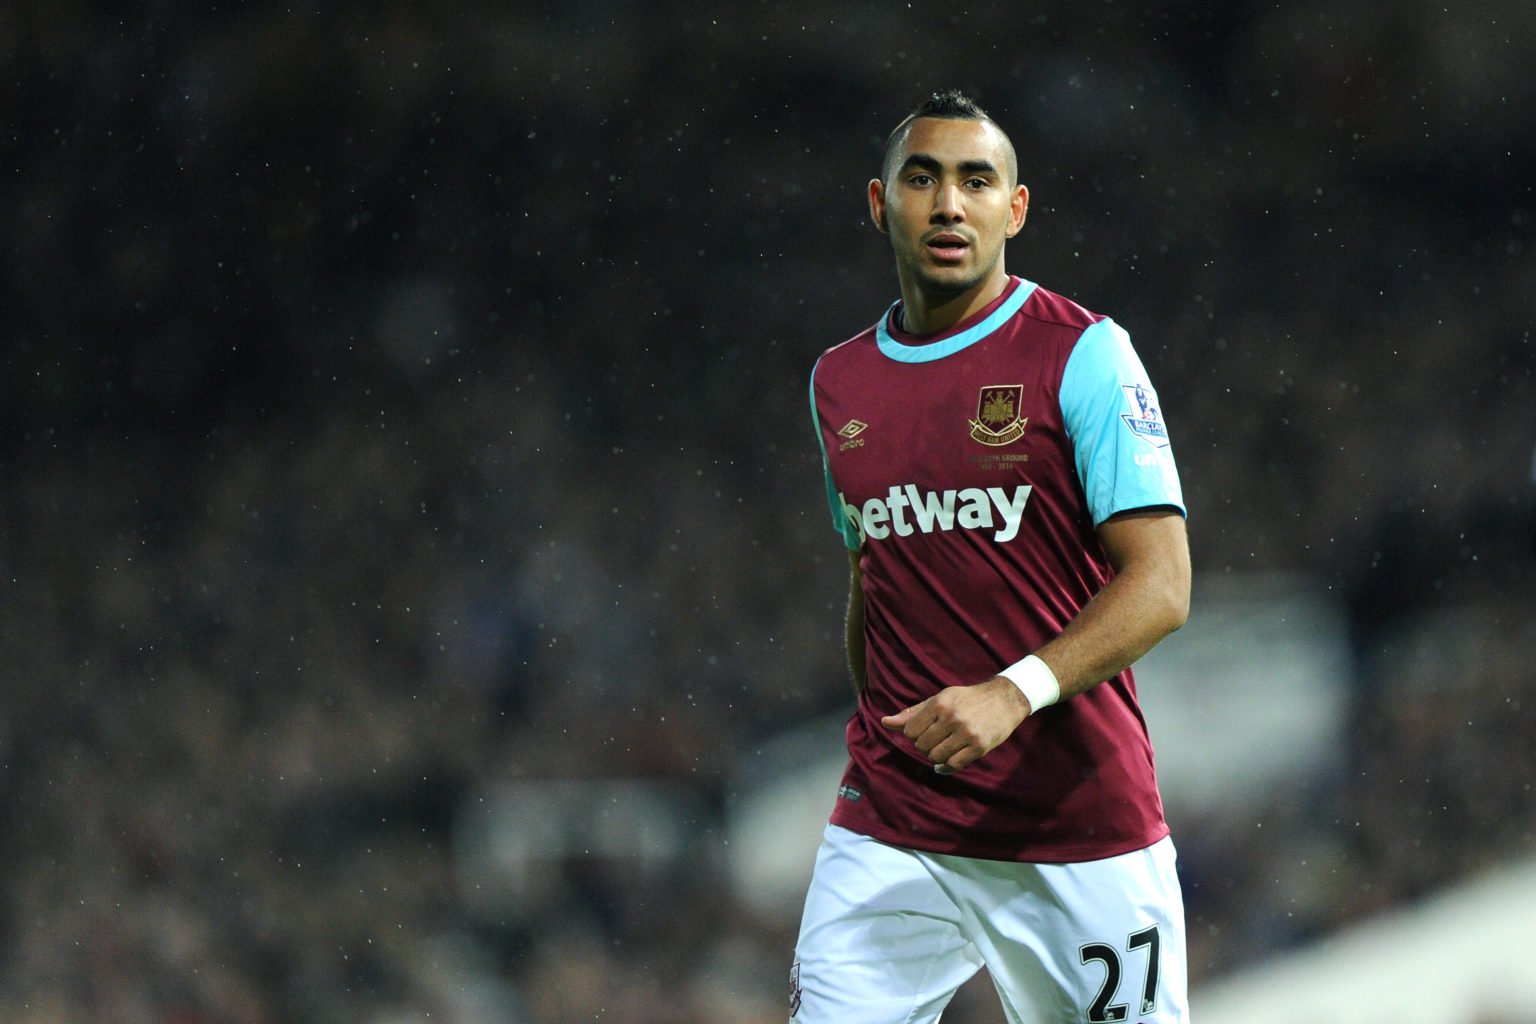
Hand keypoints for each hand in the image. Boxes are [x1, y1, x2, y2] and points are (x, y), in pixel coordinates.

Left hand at [880, 677, 1032, 774]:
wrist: (1005, 699)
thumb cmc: (967, 699)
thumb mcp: (939, 699)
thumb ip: (912, 713)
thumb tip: (885, 722)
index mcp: (940, 704)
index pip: (910, 731)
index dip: (914, 734)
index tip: (923, 731)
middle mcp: (952, 718)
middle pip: (922, 746)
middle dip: (925, 746)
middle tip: (935, 739)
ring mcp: (967, 734)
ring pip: (936, 757)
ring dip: (936, 756)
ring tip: (943, 747)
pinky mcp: (980, 747)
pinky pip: (954, 765)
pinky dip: (946, 767)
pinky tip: (948, 760)